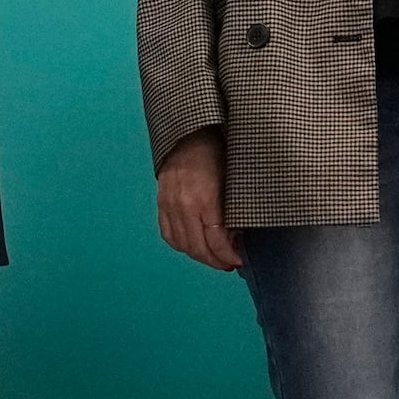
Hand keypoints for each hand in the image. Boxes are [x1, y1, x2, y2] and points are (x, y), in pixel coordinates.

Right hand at [152, 131, 241, 272]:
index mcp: (205, 200)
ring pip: (182, 245)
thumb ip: (233, 210)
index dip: (227, 256)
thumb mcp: (231, 180)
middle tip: (228, 264)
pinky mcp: (161, 203)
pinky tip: (193, 245)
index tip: (237, 260)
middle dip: (215, 261)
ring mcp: (170, 205)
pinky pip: (168, 234)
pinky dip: (181, 245)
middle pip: (198, 248)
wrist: (188, 134)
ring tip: (212, 256)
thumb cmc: (216, 152)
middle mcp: (184, 206)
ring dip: (198, 255)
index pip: (216, 241)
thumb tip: (236, 236)